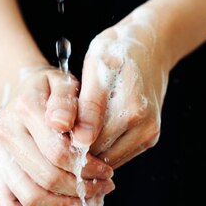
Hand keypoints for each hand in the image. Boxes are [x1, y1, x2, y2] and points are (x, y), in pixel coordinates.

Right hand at [0, 66, 114, 205]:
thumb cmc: (53, 89)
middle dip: (81, 189)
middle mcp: (5, 132)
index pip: (58, 151)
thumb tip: (65, 126)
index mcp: (25, 108)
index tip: (108, 171)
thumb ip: (68, 102)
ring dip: (64, 205)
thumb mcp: (65, 82)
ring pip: (29, 196)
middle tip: (103, 188)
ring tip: (87, 200)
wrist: (25, 89)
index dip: (87, 168)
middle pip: (45, 177)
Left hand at [72, 7, 169, 168]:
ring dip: (90, 150)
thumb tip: (80, 141)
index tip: (53, 129)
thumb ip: (88, 107)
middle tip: (62, 127)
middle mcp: (144, 128)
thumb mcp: (96, 69)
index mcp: (130, 112)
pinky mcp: (150, 138)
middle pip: (99, 158)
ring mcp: (149, 135)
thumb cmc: (118, 52)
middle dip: (78, 149)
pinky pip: (119, 154)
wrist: (152, 45)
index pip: (89, 146)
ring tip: (77, 125)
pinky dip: (103, 147)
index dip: (67, 142)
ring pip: (108, 160)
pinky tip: (92, 127)